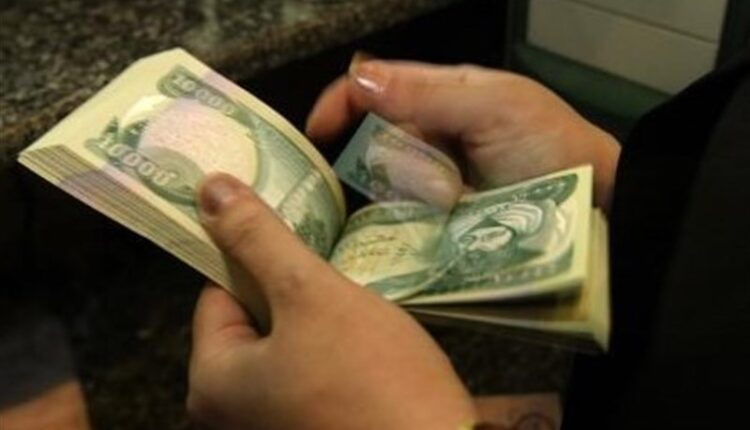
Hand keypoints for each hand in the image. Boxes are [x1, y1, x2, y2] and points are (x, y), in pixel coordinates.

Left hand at [187, 173, 476, 428]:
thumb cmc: (372, 380)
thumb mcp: (311, 295)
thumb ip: (258, 240)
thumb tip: (209, 189)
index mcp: (212, 384)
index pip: (218, 295)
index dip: (258, 261)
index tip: (297, 241)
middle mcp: (230, 415)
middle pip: (252, 321)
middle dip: (293, 293)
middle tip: (333, 278)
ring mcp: (273, 426)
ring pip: (286, 344)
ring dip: (318, 320)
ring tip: (357, 312)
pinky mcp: (312, 429)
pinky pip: (311, 373)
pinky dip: (333, 352)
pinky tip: (368, 345)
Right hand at [306, 58, 620, 209]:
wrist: (592, 205)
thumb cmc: (552, 146)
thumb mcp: (495, 107)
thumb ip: (428, 92)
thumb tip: (359, 78)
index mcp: (443, 94)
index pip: (374, 87)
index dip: (341, 103)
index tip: (318, 133)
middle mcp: (431, 134)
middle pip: (377, 142)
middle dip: (401, 163)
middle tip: (444, 182)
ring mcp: (434, 178)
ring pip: (390, 183)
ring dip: (417, 192)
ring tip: (459, 202)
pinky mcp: (439, 216)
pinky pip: (404, 216)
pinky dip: (410, 221)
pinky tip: (440, 223)